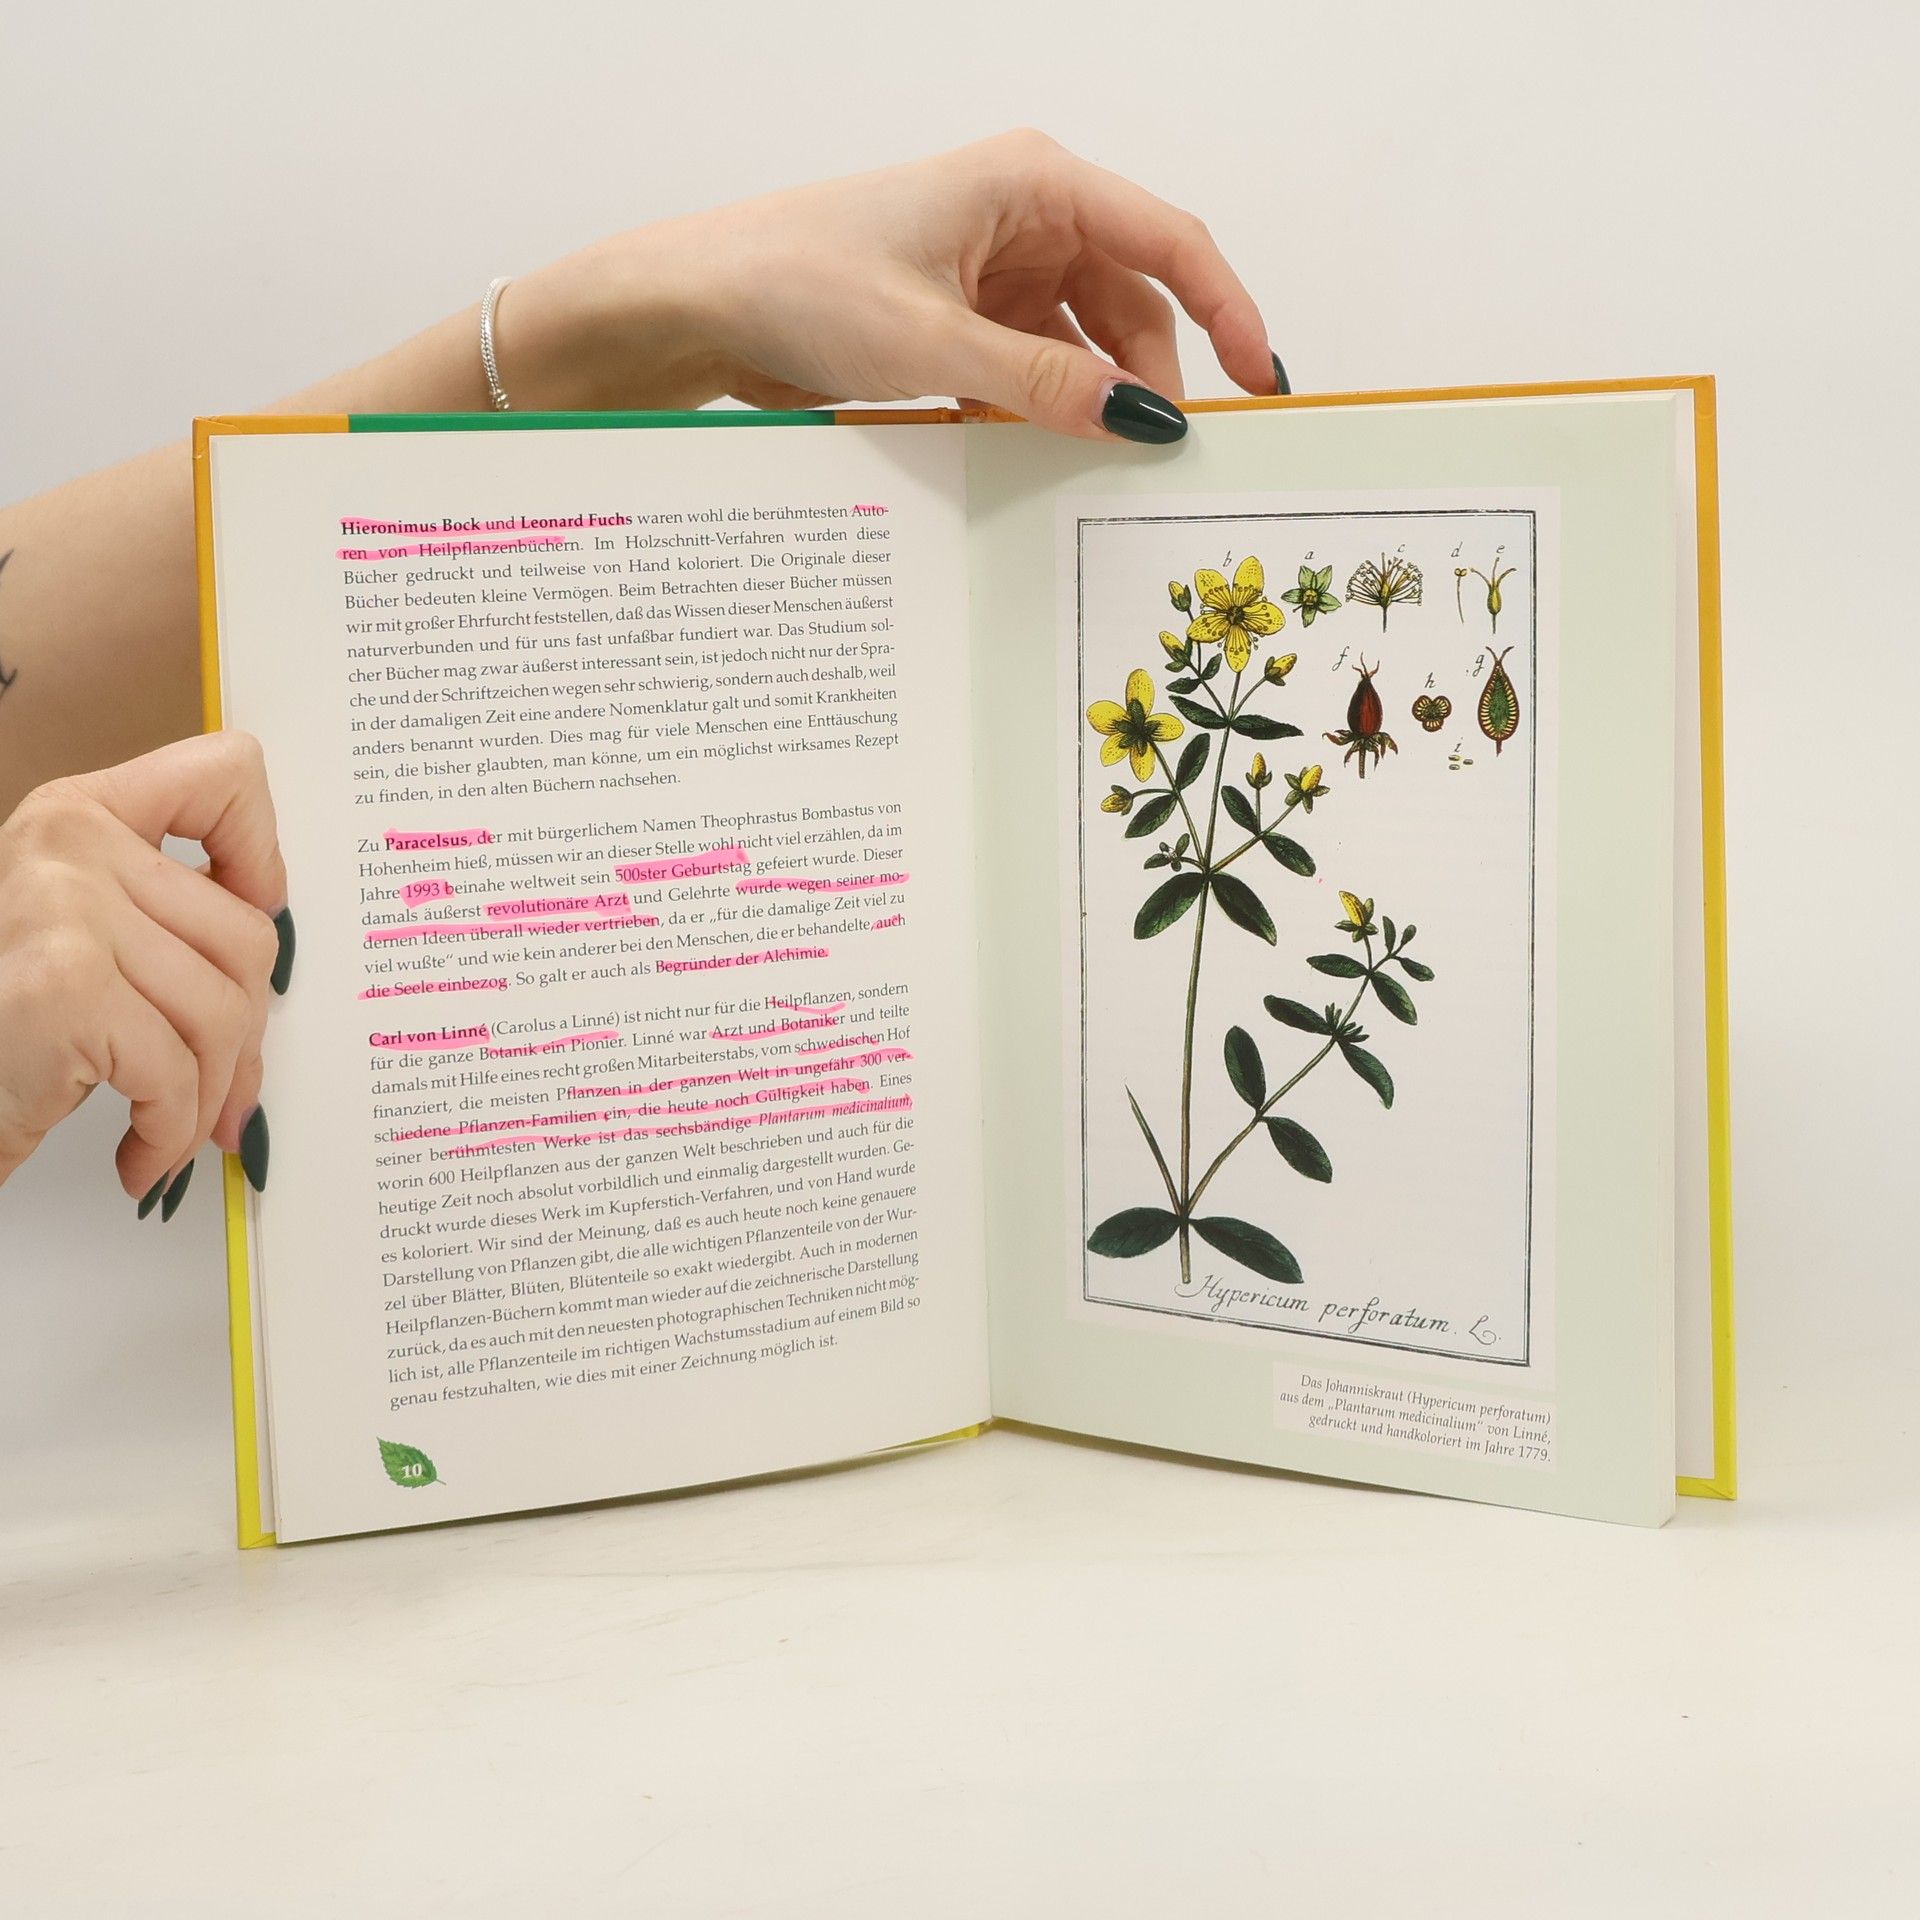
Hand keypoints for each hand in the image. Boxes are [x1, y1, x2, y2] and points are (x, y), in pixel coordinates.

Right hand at [0, 733, 288, 1208]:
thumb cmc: (4, 1021)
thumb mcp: (84, 937)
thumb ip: (171, 926)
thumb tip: (272, 984)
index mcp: (83, 813)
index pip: (224, 775)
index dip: (262, 849)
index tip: (259, 905)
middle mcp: (72, 843)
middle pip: (248, 936)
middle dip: (246, 1036)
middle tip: (223, 1091)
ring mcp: (67, 908)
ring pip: (223, 1011)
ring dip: (207, 1096)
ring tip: (172, 1129)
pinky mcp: (64, 987)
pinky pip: (175, 1071)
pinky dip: (168, 1131)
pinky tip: (140, 1153)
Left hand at [500, 129, 1279, 440]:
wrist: (699, 305)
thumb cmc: (798, 283)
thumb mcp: (935, 342)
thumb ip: (1048, 384)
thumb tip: (1147, 422)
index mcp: (1033, 182)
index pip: (1170, 243)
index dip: (1228, 313)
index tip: (1259, 387)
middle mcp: (1024, 216)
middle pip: (1132, 306)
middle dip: (1145, 381)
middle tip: (1152, 461)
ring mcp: (993, 268)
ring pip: (1083, 345)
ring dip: (1086, 403)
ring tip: (1081, 463)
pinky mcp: (962, 315)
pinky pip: (1034, 367)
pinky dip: (1039, 409)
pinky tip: (1030, 451)